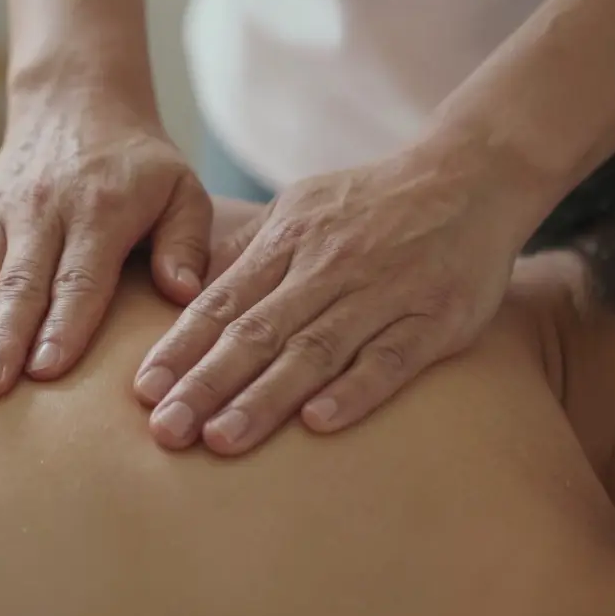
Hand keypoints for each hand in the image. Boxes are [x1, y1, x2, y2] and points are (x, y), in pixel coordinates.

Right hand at [0, 93, 210, 399]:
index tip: (46, 371)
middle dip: (0, 341)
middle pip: (19, 286)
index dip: (63, 326)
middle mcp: (43, 211)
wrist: (76, 103)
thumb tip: (185, 294)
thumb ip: (186, 242)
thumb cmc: (138, 165)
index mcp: (100, 211)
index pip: (80, 279)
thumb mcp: (182, 190)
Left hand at [132, 152, 520, 454]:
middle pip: (257, 332)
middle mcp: (328, 267)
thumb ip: (246, 251)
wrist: (471, 176)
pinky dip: (355, 390)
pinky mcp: (435, 318)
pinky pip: (391, 359)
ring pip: (314, 350)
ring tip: (222, 439)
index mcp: (289, 242)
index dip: (181, 347)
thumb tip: (183, 288)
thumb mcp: (299, 208)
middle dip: (206, 384)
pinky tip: (318, 423)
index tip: (144, 391)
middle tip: (166, 431)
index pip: (222, 303)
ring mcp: (382, 293)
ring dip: (265, 397)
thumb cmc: (372, 203)